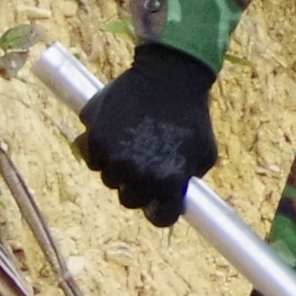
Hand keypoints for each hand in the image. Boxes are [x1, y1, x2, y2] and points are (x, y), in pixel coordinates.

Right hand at [73, 47, 222, 227]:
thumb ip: (188, 180)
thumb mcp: (204, 154)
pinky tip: (114, 133)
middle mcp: (137, 175)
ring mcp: (113, 158)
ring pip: (109, 179)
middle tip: (146, 166)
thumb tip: (173, 201)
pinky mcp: (93, 139)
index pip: (160, 218)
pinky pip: (91, 159)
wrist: (168, 77)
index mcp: (168, 182)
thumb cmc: (191, 115)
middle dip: (138, 188)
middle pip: (130, 201)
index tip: (160, 201)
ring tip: (133, 143)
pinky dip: (100, 150)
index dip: (161, 211)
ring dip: (119, 168)